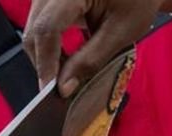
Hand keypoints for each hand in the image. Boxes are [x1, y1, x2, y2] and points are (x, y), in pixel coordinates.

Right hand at [24, 0, 162, 96]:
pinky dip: (51, 45)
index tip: (52, 90)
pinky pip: (42, 24)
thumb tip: (64, 86)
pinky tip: (67, 59)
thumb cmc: (137, 0)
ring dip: (47, 56)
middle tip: (63, 88)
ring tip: (68, 74)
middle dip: (45, 64)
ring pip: (34, 29)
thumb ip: (91, 59)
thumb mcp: (121, 31)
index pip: (47, 28)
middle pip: (35, 30)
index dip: (46, 63)